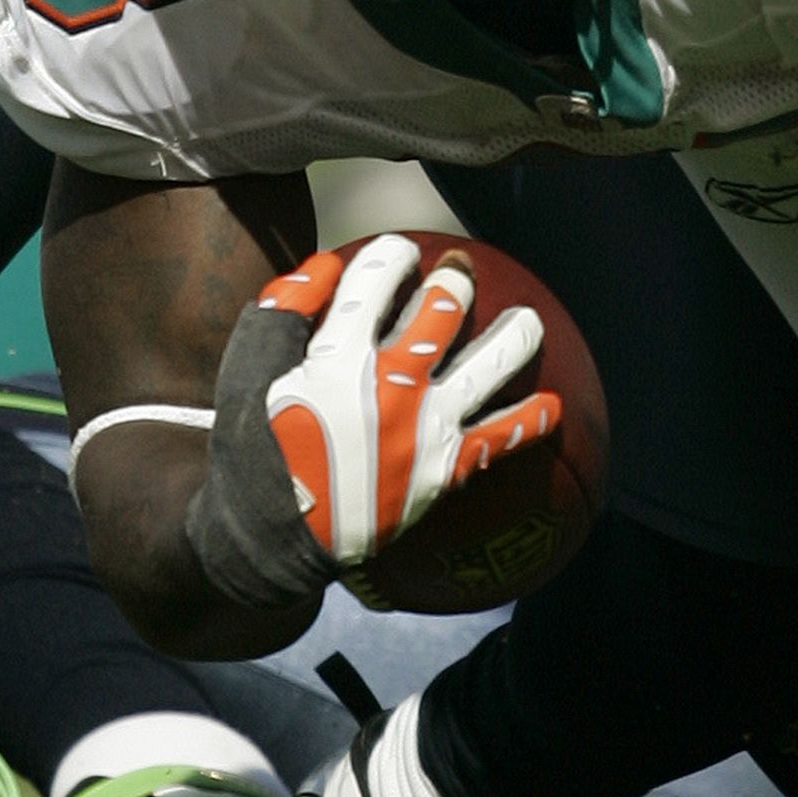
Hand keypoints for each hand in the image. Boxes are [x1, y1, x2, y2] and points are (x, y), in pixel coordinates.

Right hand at [186, 234, 557, 607]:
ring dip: (515, 336)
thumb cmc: (253, 448)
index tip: (398, 256)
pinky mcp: (440, 471)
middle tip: (460, 269)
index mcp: (337, 359)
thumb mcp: (245, 372)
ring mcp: (423, 430)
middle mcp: (390, 387)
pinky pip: (497, 442)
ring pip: (488, 367)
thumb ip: (281, 310)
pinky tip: (552, 406)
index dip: (390, 257)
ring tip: (529, 319)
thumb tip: (328, 263)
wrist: (266, 540)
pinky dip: (528, 422)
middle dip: (456, 280)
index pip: (376, 281)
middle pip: (443, 312)